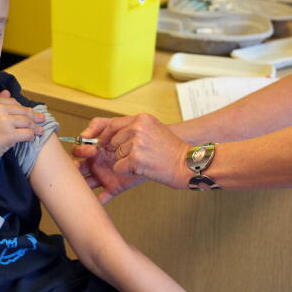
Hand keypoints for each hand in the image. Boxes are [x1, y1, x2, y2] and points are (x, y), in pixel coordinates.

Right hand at [0, 90, 44, 164]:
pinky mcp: (10, 134)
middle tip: (42, 120)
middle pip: (23, 111)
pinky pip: (27, 133)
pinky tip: (32, 138)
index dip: (22, 108)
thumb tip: (7, 91)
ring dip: (35, 127)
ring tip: (40, 131)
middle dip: (34, 116)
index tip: (28, 113)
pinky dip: (31, 136)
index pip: (14, 102)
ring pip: (27, 122)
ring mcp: (4, 121)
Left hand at [76, 114, 190, 192]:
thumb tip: (113, 135)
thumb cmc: (173, 150)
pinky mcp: (135, 159)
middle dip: (121, 151)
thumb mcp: (154, 129)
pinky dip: (128, 172)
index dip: (106, 135)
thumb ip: (135, 129)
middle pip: (114, 142)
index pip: (113, 125)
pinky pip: (119, 168)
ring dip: (127, 162)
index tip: (104, 143)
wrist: (187, 164)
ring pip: (117, 156)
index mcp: (142, 119)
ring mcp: (136, 143)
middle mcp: (138, 128)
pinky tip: (143, 169)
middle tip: (139, 156)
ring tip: (145, 161)